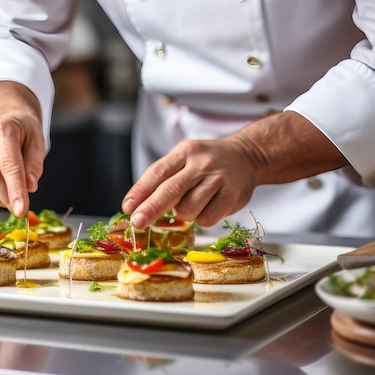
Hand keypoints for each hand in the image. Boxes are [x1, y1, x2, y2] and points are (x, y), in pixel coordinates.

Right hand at [0, 82, 45, 217]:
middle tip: (21, 209)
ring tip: (16, 197)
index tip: (21, 210)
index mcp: (3, 129)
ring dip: (1, 198)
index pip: (9, 165)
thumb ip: (35, 165)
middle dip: (7, 198)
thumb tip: (29, 188)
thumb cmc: (25, 130)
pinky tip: (5, 191)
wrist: (7, 118)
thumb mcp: (38, 141)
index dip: (15, 190)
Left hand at [122, 138, 257, 228]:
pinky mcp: (233, 196)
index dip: (140, 192)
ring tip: (191, 202)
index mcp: (185, 151)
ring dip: (182, 214)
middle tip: (137, 222)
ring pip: (187, 209)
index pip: (157, 172)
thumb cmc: (207, 161)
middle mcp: (202, 163)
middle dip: (150, 209)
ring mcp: (219, 179)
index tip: (128, 207)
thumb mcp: (184, 158)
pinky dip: (201, 219)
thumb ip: (163, 177)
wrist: (247, 156)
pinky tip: (207, 207)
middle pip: (170, 191)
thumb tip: (136, 205)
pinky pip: (206, 219)